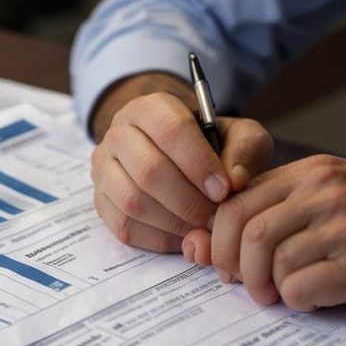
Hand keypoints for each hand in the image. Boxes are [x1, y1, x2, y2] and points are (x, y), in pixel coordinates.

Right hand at [89, 73, 272, 258]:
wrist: (173, 155)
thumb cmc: (210, 145)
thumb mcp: (238, 135)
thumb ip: (245, 151)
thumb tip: (234, 182)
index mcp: (150, 108)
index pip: (171, 131)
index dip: (199, 164)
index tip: (224, 190)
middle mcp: (118, 134)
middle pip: (149, 170)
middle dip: (188, 200)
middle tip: (215, 217)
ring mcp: (103, 169)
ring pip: (132, 202)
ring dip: (173, 222)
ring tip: (201, 227)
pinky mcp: (100, 200)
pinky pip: (124, 226)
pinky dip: (158, 237)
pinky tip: (183, 235)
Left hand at [208, 154, 345, 310]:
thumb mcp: (327, 195)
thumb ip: (273, 208)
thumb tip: (202, 242)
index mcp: (311, 173)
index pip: (236, 203)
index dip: (219, 240)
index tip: (224, 262)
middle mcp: (327, 193)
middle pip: (249, 232)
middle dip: (236, 267)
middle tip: (246, 286)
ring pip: (273, 262)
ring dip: (268, 288)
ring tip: (282, 293)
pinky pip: (299, 288)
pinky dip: (296, 301)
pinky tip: (313, 297)